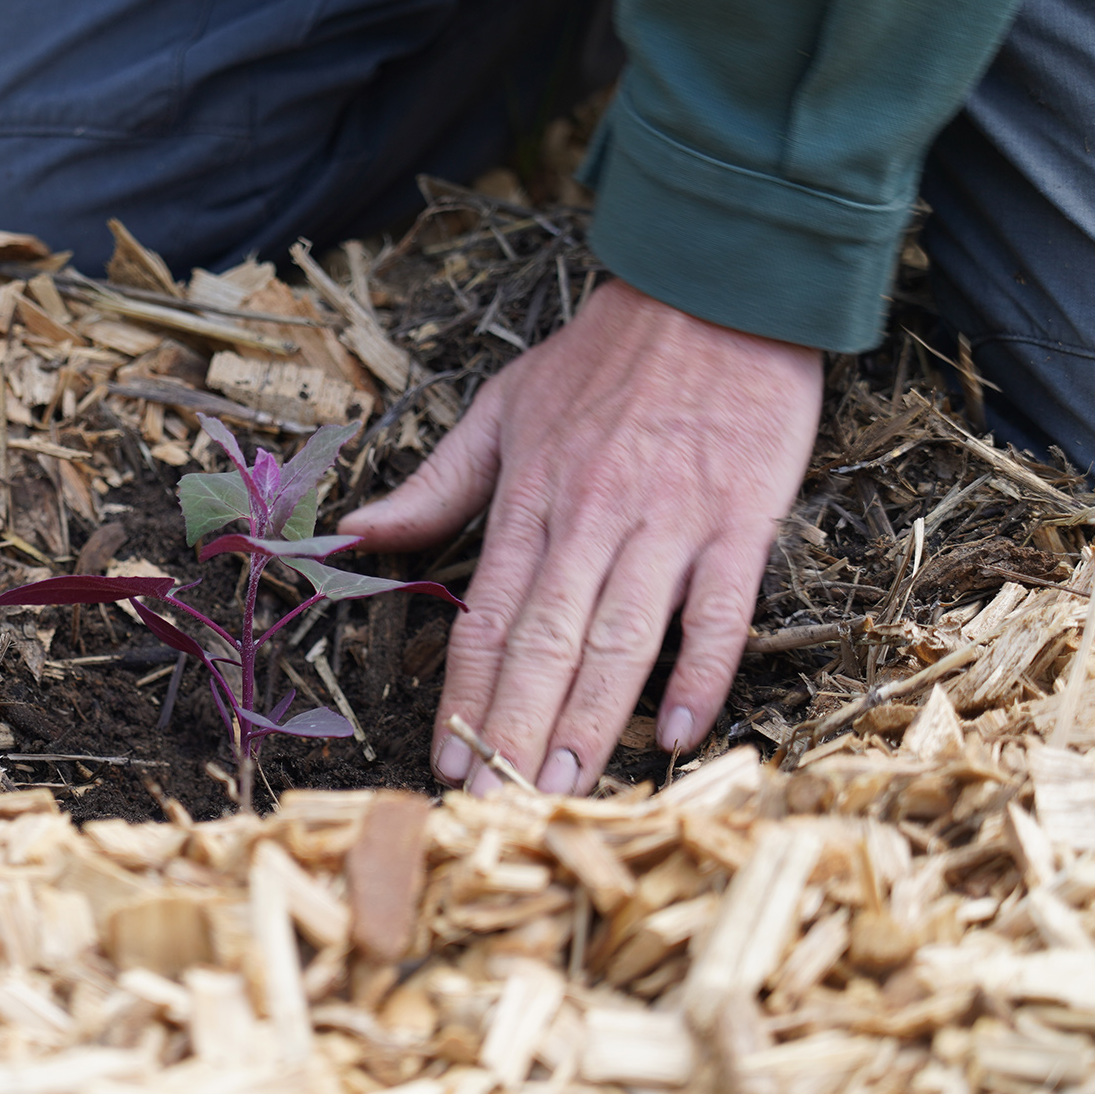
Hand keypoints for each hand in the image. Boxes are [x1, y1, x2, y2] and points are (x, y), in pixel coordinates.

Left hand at [338, 280, 820, 795]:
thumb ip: (436, 484)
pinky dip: (700, 671)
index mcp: (530, 499)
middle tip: (495, 804)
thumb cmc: (604, 357)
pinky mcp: (739, 517)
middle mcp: (591, 518)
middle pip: (544, 643)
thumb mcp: (501, 408)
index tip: (447, 761)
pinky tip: (676, 730)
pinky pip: (718, 609)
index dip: (464, 695)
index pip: (486, 616)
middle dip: (516, 730)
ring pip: (620, 636)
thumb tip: (355, 532)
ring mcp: (667, 521)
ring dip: (589, 719)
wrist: (712, 289)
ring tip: (563, 792)